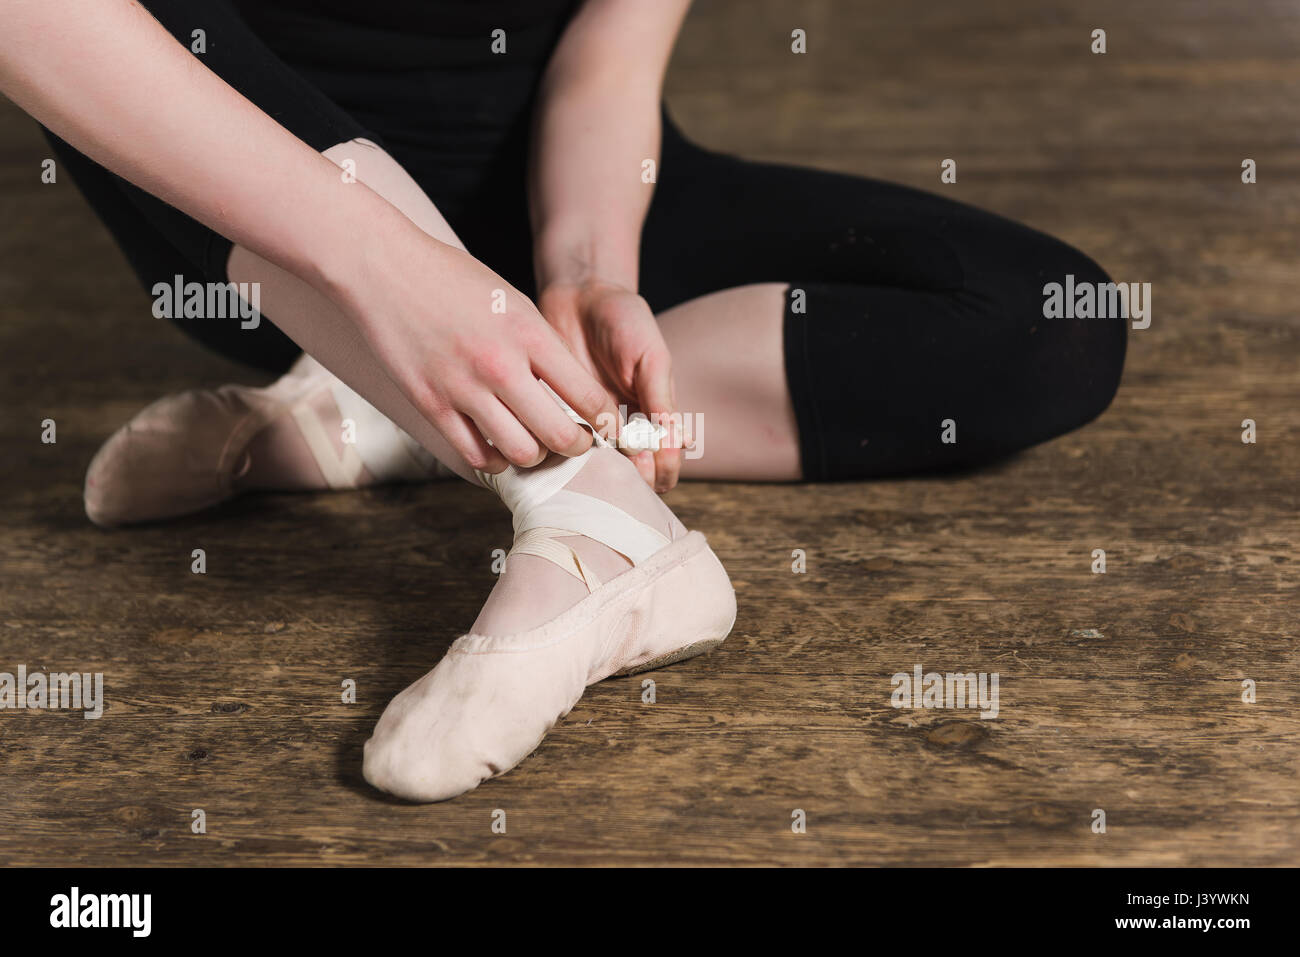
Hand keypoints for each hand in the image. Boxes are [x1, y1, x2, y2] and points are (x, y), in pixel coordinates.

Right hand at [338, 226, 618, 472]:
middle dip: (577, 447)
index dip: (604, 419)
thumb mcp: (513, 301)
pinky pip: (476, 455)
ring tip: (537, 444)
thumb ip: (543, 347)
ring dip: (536, 455)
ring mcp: (463, 388)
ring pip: (520, 453)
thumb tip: (575, 394)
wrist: (385, 268)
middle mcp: (500, 364)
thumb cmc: (454, 280)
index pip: (587, 395)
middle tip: (577, 443)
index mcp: (529, 332)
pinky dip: (496, 460)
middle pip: (559, 435)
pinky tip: (500, 446)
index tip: (605, 425)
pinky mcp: (431, 405)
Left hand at [537, 279, 681, 490]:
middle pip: (639, 468)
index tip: (657, 471)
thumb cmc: (623, 320)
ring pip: (606, 464)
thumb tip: (676, 438)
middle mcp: (629, 422)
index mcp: (657, 409)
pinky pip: (572, 445)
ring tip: (601, 476)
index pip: (668, 452)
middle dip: (638, 480)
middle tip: (628, 481)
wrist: (578, 298)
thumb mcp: (650, 353)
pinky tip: (570, 459)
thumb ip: (661, 394)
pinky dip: (574, 457)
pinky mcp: (566, 417)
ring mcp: (597, 423)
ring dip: (606, 474)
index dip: (665, 467)